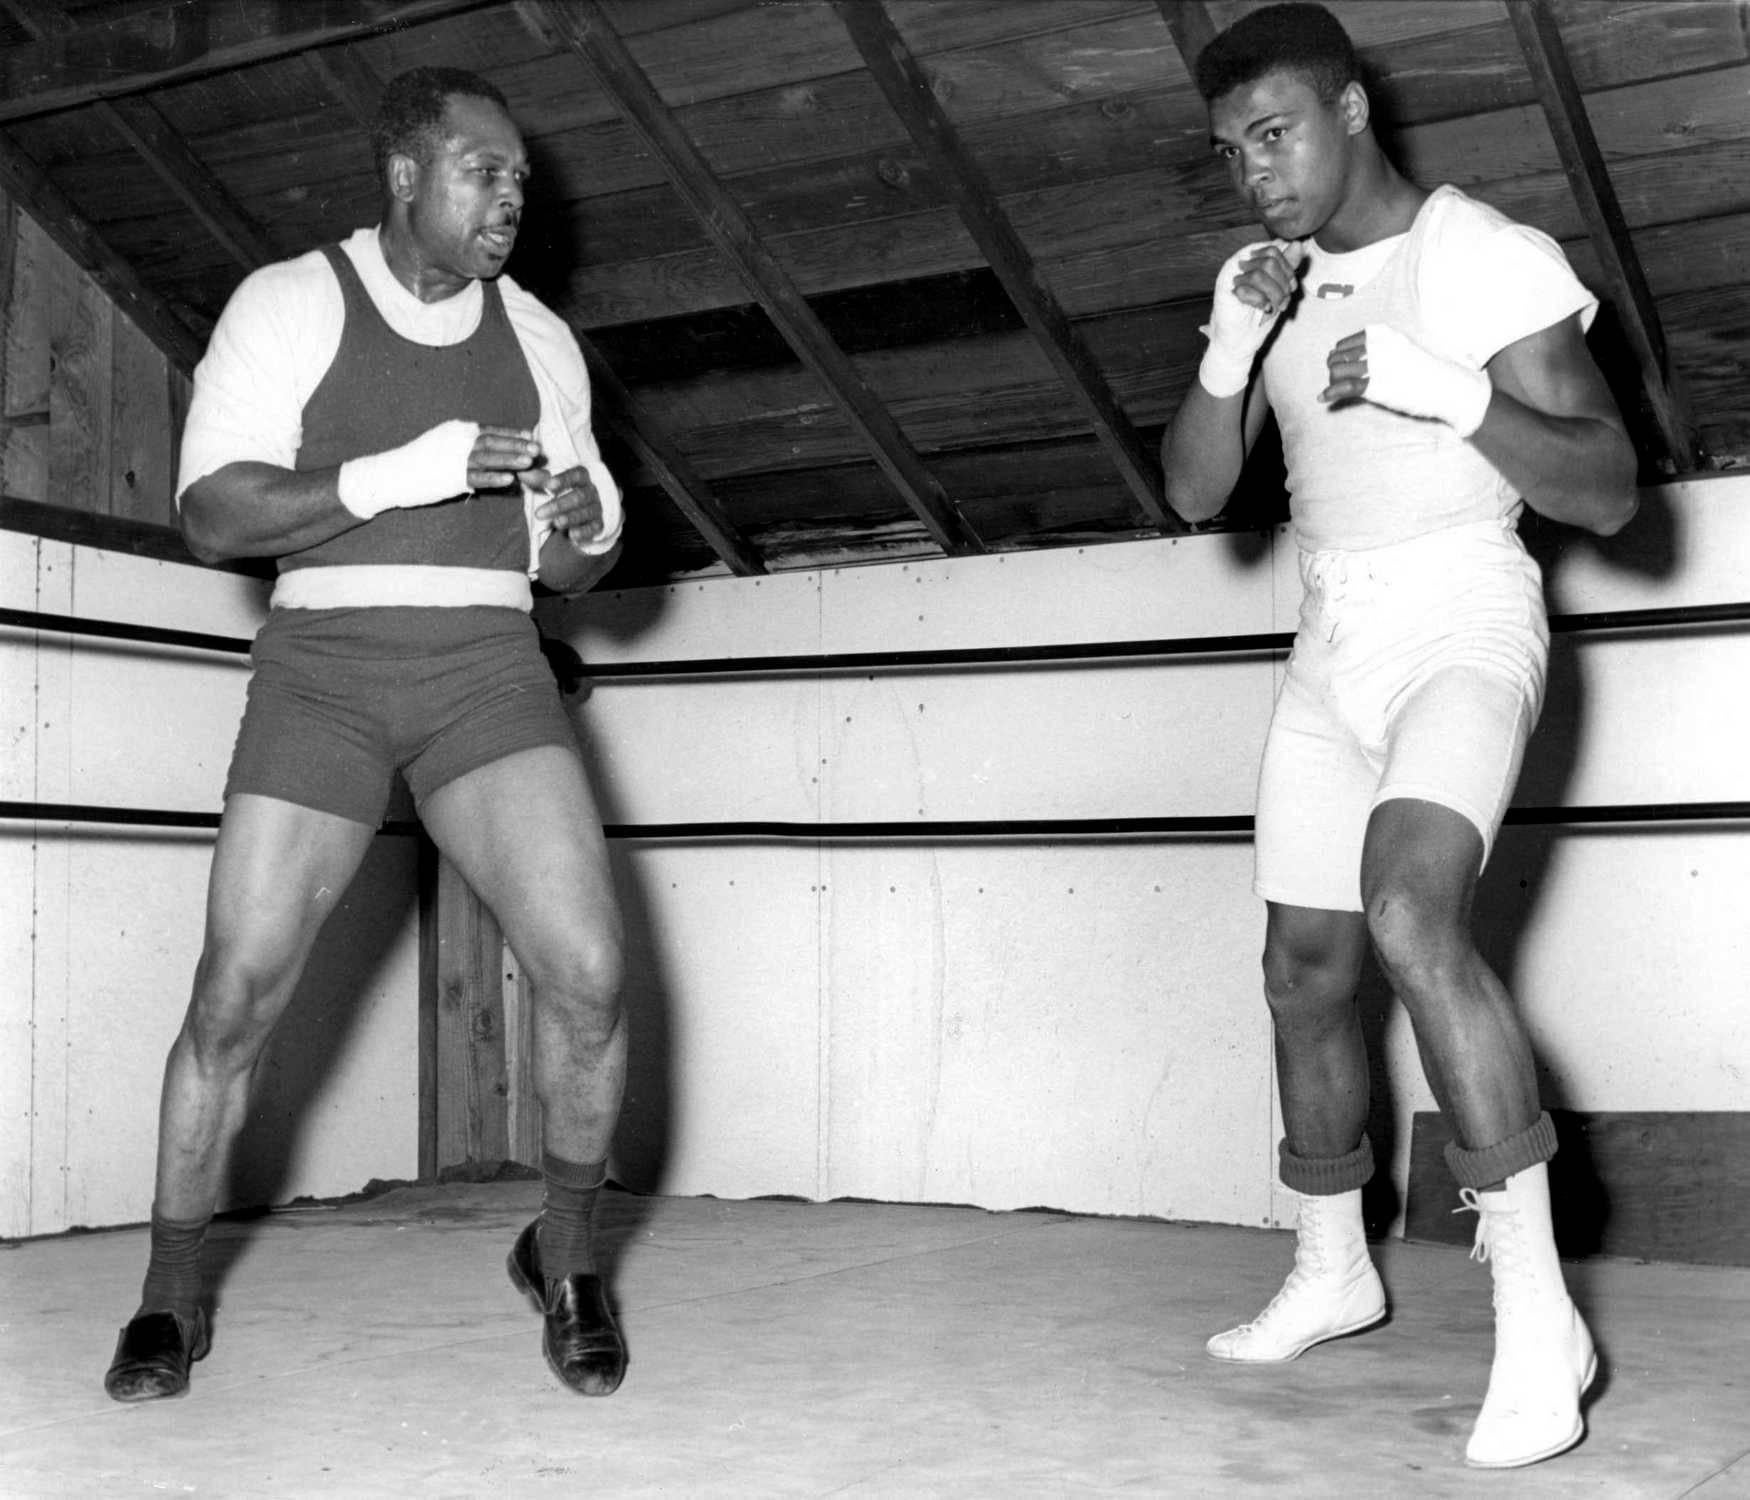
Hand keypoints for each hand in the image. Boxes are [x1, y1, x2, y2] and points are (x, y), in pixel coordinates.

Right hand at [337, 419, 537, 518]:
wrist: (391, 472)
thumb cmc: (419, 461)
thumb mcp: (442, 446)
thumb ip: (464, 446)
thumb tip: (484, 451)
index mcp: (457, 430)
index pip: (490, 430)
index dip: (511, 434)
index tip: (530, 436)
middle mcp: (457, 440)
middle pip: (493, 441)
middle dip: (517, 445)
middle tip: (538, 448)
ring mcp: (454, 458)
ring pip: (488, 457)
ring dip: (510, 458)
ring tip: (530, 460)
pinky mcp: (449, 477)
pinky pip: (476, 477)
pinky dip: (493, 477)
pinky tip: (509, 480)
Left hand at [531, 464, 608, 548]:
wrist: (586, 505)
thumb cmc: (565, 489)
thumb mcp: (553, 481)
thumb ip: (539, 477)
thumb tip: (522, 473)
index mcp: (582, 476)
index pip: (576, 475)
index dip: (563, 480)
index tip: (548, 485)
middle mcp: (592, 491)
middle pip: (579, 496)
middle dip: (559, 505)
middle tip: (538, 513)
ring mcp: (596, 507)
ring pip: (586, 512)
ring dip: (570, 518)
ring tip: (555, 523)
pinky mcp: (598, 523)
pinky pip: (593, 528)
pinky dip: (584, 532)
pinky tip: (572, 535)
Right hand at [1199, 239, 1305, 396]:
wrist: (1240, 341)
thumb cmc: (1258, 315)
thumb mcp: (1280, 288)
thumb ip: (1288, 266)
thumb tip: (1298, 243)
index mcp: (1253, 258)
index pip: (1275, 250)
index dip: (1288, 270)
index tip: (1289, 287)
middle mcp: (1239, 262)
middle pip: (1269, 261)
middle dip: (1282, 284)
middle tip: (1282, 301)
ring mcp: (1229, 275)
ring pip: (1259, 274)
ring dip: (1273, 295)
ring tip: (1273, 307)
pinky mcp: (1223, 291)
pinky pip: (1247, 290)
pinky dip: (1260, 302)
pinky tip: (1262, 309)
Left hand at [1322, 324, 1491, 436]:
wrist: (1448, 384)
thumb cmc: (1429, 368)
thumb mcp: (1403, 348)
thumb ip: (1384, 348)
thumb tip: (1368, 356)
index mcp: (1382, 333)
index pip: (1346, 344)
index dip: (1341, 358)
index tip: (1344, 369)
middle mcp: (1375, 345)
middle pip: (1337, 356)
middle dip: (1335, 369)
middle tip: (1340, 381)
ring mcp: (1374, 364)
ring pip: (1336, 371)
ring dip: (1333, 382)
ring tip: (1337, 390)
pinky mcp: (1374, 385)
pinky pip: (1342, 387)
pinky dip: (1329, 393)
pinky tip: (1323, 399)